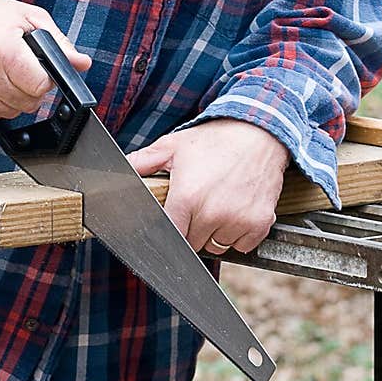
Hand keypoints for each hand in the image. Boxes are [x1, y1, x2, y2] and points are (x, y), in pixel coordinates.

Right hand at [0, 0, 91, 119]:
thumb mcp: (30, 18)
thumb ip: (59, 43)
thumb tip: (82, 63)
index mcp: (6, 52)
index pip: (40, 86)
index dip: (46, 79)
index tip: (41, 69)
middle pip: (27, 103)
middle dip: (32, 89)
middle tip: (24, 69)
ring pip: (10, 112)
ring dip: (15, 98)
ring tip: (8, 73)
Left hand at [127, 119, 288, 253]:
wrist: (259, 134)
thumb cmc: (216, 140)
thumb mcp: (174, 145)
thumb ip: (144, 161)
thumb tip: (122, 169)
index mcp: (187, 196)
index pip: (171, 235)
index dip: (171, 229)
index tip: (176, 218)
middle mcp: (212, 213)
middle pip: (193, 243)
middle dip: (193, 228)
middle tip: (200, 202)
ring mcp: (238, 221)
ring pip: (217, 246)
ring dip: (215, 233)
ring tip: (219, 204)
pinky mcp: (259, 224)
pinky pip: (241, 246)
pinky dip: (239, 234)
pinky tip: (237, 210)